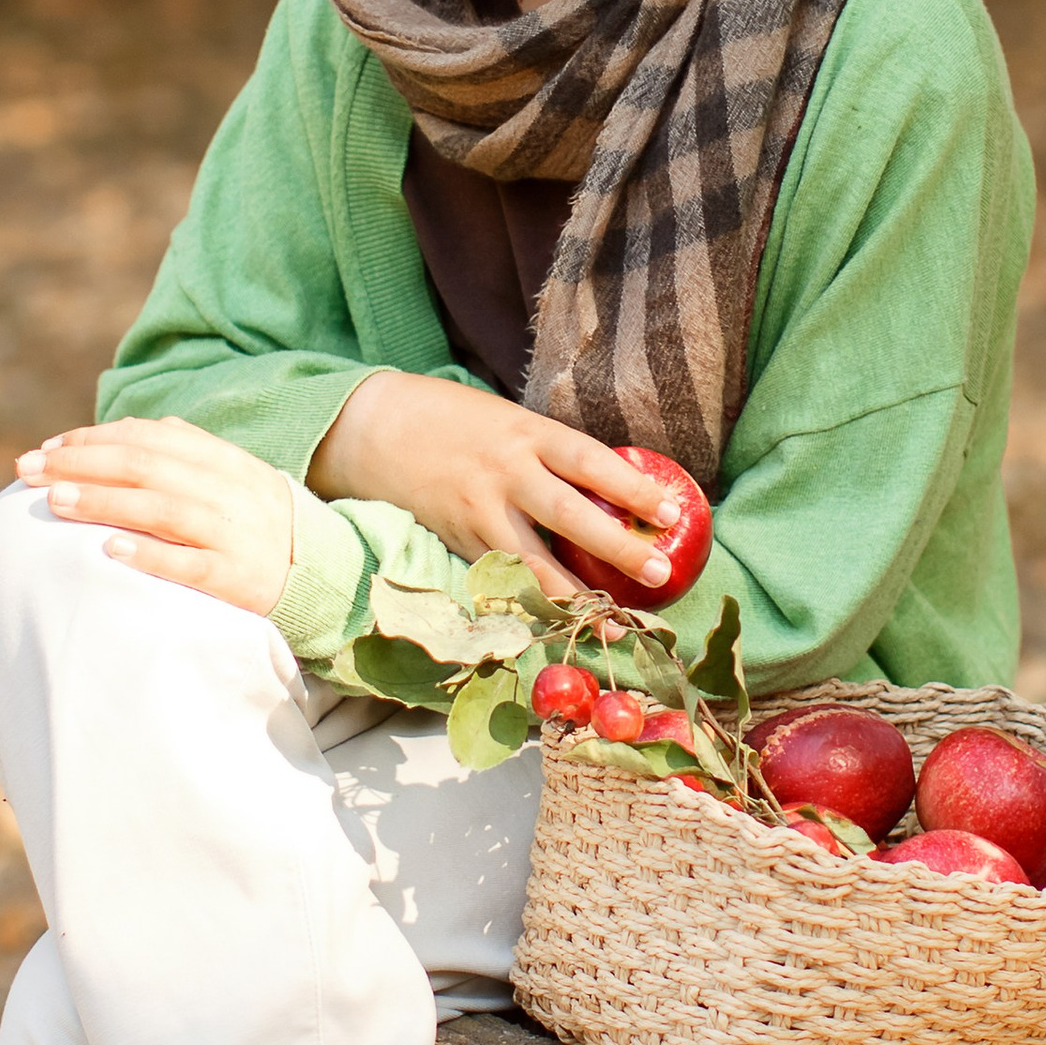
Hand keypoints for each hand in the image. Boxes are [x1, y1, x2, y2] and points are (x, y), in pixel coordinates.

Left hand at [17, 417, 293, 616]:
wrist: (327, 576)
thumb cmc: (262, 525)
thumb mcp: (235, 477)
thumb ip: (189, 452)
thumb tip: (131, 428)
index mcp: (224, 461)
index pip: (150, 437)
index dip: (95, 438)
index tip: (48, 448)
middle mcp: (228, 491)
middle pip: (146, 467)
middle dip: (81, 464)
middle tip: (29, 471)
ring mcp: (234, 534)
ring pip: (161, 509)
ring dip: (104, 502)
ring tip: (55, 502)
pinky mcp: (237, 579)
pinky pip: (189, 564)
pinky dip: (149, 555)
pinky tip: (108, 550)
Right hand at [308, 372, 683, 595]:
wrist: (373, 427)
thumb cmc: (453, 421)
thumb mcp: (508, 421)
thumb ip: (549, 453)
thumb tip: (611, 489)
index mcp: (525, 432)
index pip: (590, 461)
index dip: (633, 488)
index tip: (672, 515)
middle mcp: (504, 472)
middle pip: (571, 516)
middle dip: (618, 548)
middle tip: (659, 574)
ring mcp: (476, 510)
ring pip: (533, 562)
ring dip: (576, 595)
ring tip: (613, 619)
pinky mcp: (455, 541)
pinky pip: (500, 578)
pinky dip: (530, 602)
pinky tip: (558, 623)